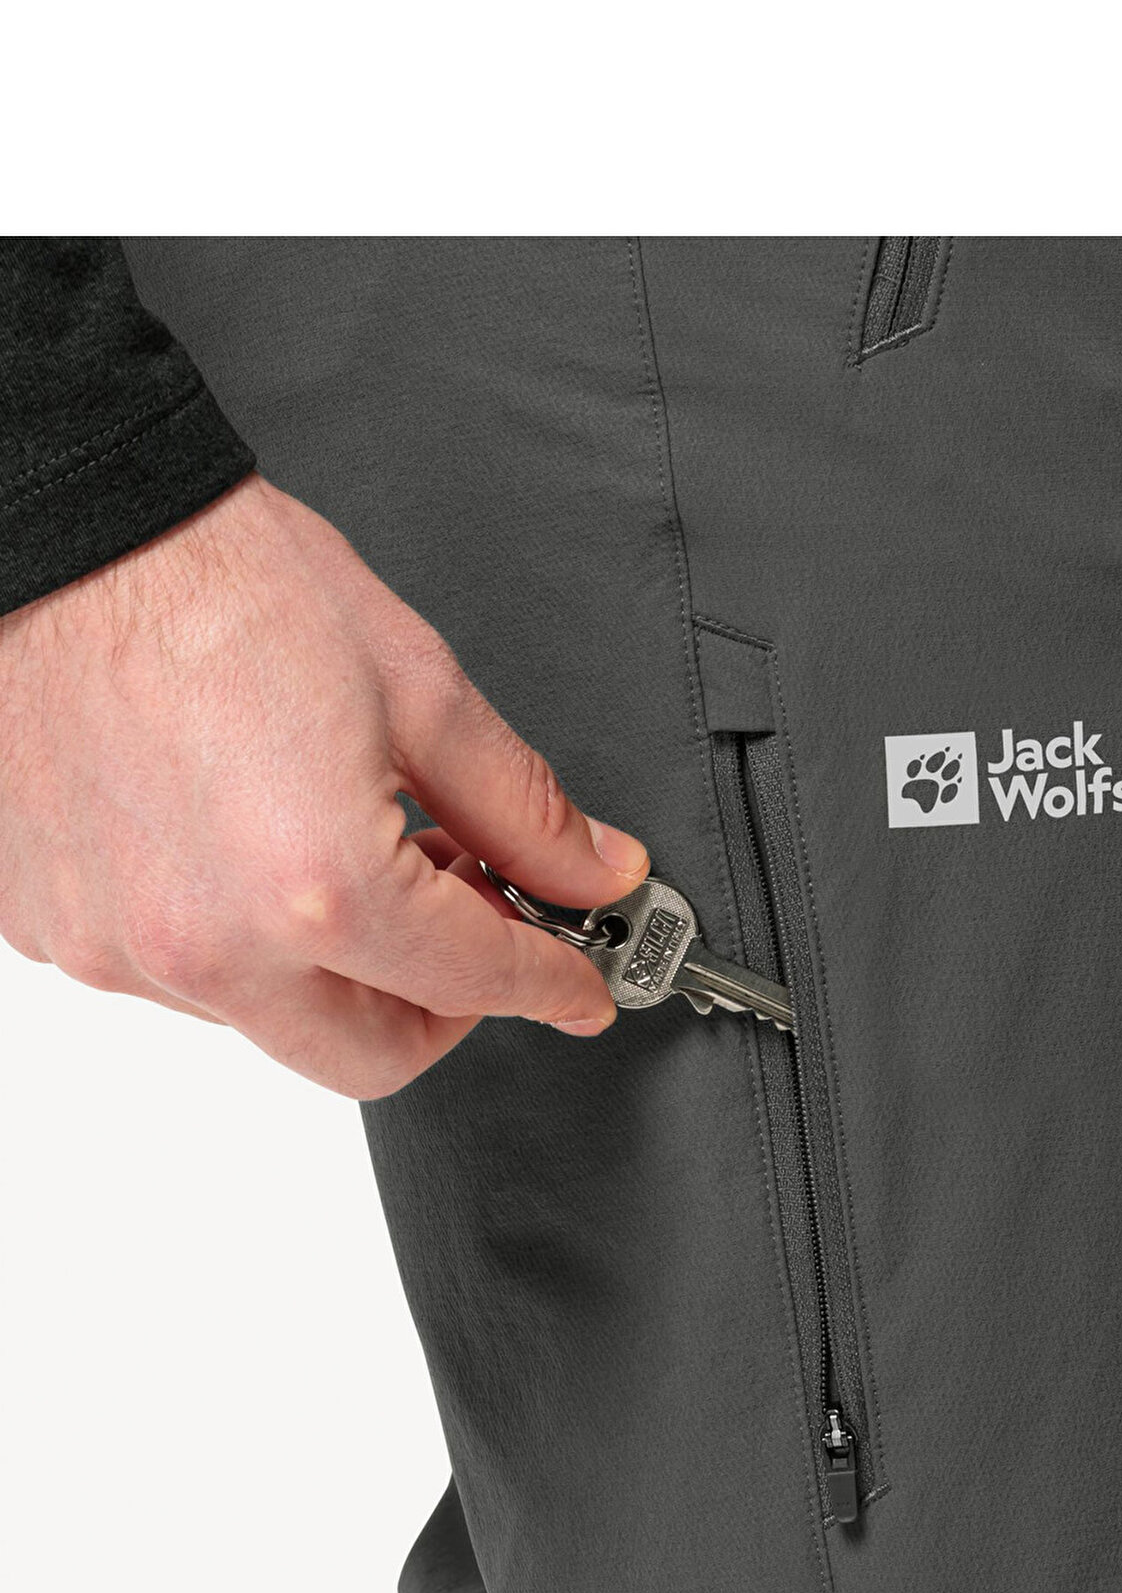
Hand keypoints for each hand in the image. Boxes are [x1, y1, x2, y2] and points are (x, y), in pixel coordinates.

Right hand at [0, 475, 648, 1096]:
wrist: (69, 534)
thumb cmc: (215, 582)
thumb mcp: (416, 686)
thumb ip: (520, 805)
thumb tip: (591, 866)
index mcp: (314, 887)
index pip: (474, 983)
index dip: (551, 984)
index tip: (577, 986)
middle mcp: (211, 945)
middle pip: (371, 1058)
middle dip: (443, 1008)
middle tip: (470, 925)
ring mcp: (121, 949)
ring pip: (272, 1020)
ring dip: (333, 966)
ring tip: (348, 850)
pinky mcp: (58, 933)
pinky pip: (178, 978)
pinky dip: (238, 937)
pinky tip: (253, 846)